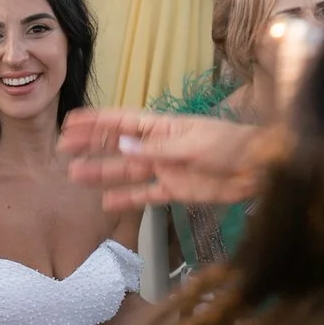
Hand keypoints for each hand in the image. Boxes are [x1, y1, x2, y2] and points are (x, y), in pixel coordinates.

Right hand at [59, 108, 283, 210]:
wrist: (260, 169)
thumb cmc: (230, 145)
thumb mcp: (193, 144)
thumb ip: (157, 149)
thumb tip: (121, 146)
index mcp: (163, 127)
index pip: (122, 121)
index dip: (95, 121)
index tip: (70, 122)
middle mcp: (159, 147)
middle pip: (118, 145)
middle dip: (91, 145)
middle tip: (63, 149)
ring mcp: (166, 169)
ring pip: (126, 171)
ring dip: (101, 172)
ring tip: (75, 175)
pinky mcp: (176, 190)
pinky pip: (145, 195)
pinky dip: (126, 199)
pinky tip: (106, 203)